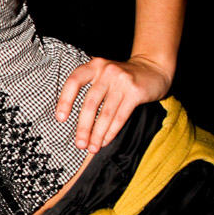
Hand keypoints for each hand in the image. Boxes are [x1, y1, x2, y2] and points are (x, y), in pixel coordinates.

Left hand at [56, 55, 171, 152]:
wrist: (153, 68)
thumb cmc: (122, 77)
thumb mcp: (103, 75)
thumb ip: (90, 89)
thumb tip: (73, 119)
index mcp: (94, 66)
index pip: (74, 82)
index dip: (65, 101)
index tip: (60, 119)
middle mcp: (106, 71)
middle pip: (90, 103)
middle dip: (83, 127)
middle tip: (79, 144)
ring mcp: (122, 81)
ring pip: (106, 113)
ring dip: (98, 134)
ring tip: (92, 148)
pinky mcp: (135, 92)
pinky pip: (120, 116)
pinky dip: (111, 131)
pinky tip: (105, 141)